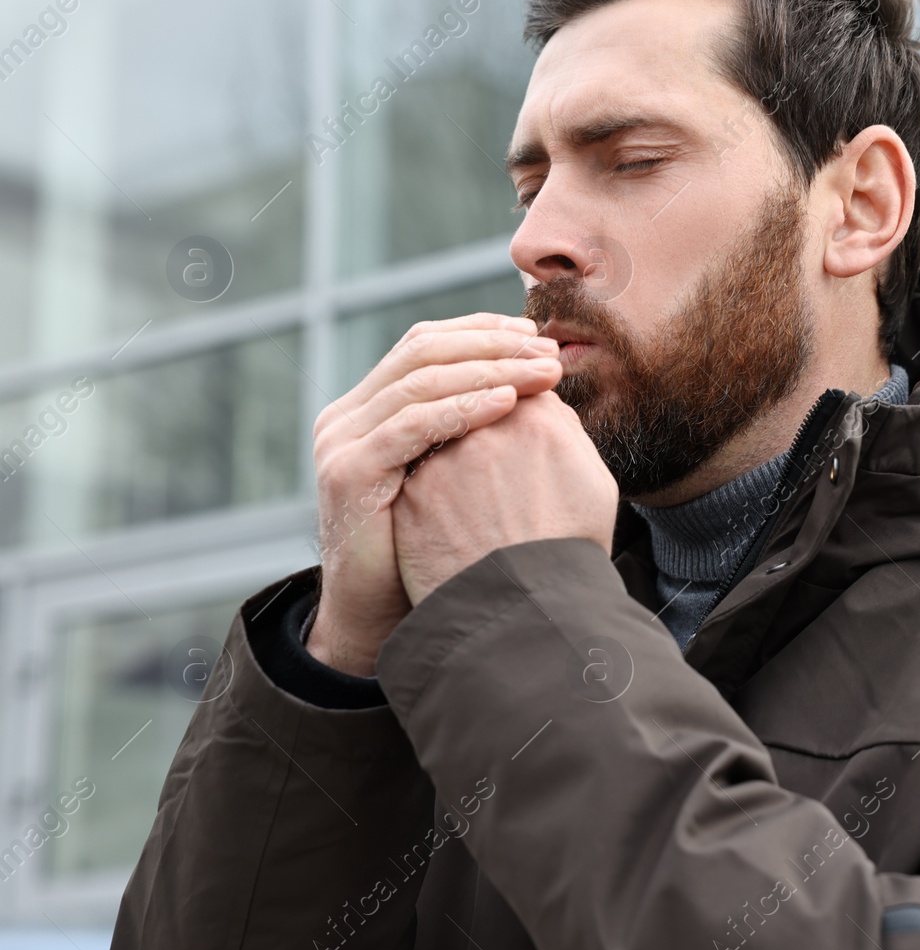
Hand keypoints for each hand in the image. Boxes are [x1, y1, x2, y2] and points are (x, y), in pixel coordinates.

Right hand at [305, 314, 562, 676]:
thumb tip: (534, 382)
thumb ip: (470, 427)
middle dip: (492, 346)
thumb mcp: (451, 473)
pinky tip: (508, 405)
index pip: (424, 344)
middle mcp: (348, 416)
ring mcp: (343, 441)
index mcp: (369, 408)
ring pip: (421, 382)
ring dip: (489, 371)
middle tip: (547, 350)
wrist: (382, 617)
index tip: (534, 334)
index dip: (480, 332)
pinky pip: (412, 426)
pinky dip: (463, 410)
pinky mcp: (349, 472)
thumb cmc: (432, 548)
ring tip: (541, 372)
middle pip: (422, 353)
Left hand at [391, 391, 619, 603]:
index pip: (517, 385)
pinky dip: (431, 487)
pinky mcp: (409, 499)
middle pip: (475, 405)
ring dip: (452, 451)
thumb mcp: (594, 483)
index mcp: (536, 421)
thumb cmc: (571, 551)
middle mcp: (482, 432)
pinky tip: (450, 514)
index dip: (517, 397)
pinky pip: (417, 477)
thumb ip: (565, 430)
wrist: (528, 617)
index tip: (517, 415)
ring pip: (442, 439)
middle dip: (481, 418)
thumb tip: (541, 402)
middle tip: (495, 454)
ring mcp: (439, 464)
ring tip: (476, 492)